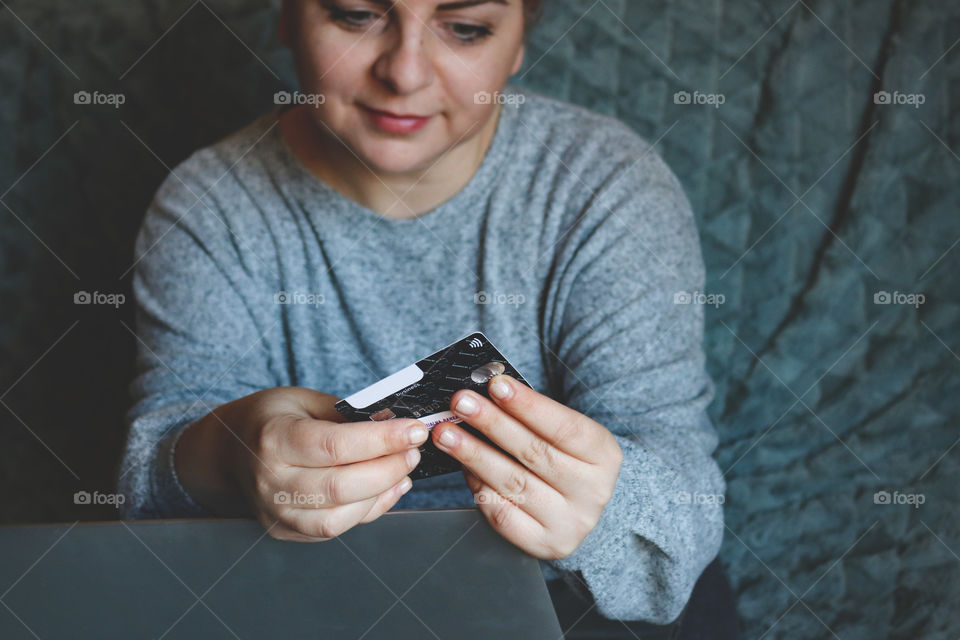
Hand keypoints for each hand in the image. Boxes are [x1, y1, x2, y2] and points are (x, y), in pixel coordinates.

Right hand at [175, 386, 428, 540]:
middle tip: (414, 451)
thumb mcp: (303, 399)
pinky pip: (335, 529)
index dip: (381, 439)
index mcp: (273, 439)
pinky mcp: (286, 532)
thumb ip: (346, 414)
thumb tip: (394, 423)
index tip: (414, 429)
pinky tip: (387, 488)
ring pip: (339, 518)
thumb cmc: (271, 418)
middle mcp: (271, 482)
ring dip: (382, 493)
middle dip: (388, 468)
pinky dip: (368, 510)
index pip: (334, 445)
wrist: (228, 451)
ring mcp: (276, 513)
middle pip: (340, 487)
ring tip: (404, 470)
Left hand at [431, 375, 622, 559]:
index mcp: (604, 456)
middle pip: (535, 453)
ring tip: (447, 434)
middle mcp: (592, 492)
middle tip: (461, 403)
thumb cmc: (562, 459)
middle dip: (492, 424)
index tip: (496, 385)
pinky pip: (503, 513)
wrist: (575, 509)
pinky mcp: (544, 544)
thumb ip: (531, 415)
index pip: (565, 427)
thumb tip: (485, 394)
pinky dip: (479, 486)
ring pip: (514, 482)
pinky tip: (464, 467)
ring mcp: (570, 522)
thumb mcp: (562, 434)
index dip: (528, 405)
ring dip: (474, 454)